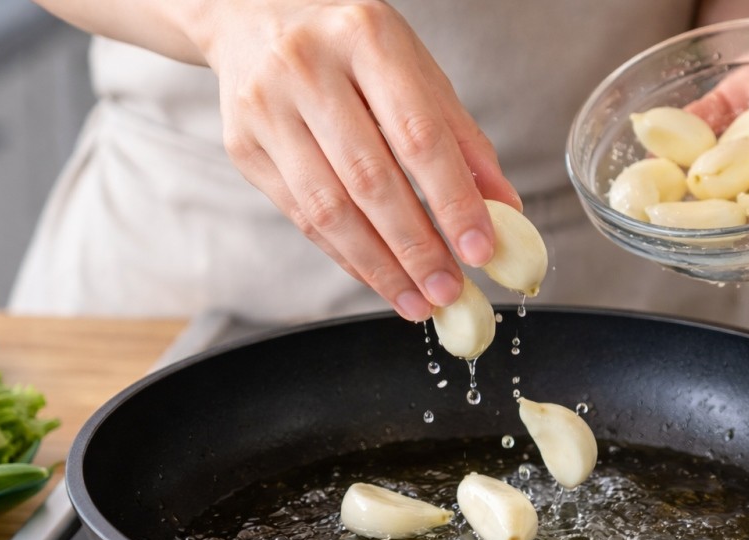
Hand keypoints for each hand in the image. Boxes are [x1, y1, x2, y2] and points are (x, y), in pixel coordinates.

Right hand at [190, 1, 520, 320]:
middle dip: (416, 248)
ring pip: (328, 209)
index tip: (480, 250)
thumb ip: (462, 137)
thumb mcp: (416, 68)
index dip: (452, 200)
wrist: (254, 14)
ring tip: (419, 300)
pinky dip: (346, 256)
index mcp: (366, 38)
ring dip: (380, 266)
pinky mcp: (244, 146)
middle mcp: (308, 68)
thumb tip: (504, 209)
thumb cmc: (351, 46)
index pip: (418, 136)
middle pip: (370, 180)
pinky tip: (379, 278)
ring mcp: (267, 108)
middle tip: (450, 291)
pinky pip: (300, 218)